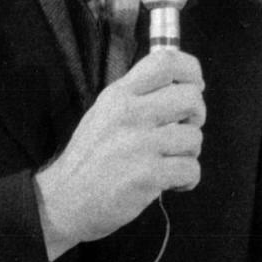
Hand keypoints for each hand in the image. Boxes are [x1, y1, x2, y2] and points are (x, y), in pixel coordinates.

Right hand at [33, 49, 204, 259]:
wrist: (64, 199)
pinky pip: (191, 169)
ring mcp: (140, 144)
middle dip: (196, 116)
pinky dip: (187, 179)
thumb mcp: (104, 113)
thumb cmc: (89, 157)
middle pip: (191, 98)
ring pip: (194, 138)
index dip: (191, 72)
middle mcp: (130, 114)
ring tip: (169, 161)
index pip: (166, 62)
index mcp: (119, 94)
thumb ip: (136, 96)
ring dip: (189, 153)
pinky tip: (170, 182)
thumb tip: (180, 85)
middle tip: (182, 130)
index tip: (193, 87)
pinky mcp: (149, 175)